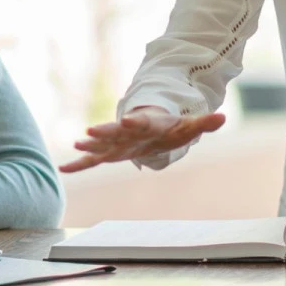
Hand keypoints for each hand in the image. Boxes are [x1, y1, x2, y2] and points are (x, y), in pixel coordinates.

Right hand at [58, 107, 227, 172]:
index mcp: (147, 123)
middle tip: (89, 133)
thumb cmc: (171, 126)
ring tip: (76, 146)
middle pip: (115, 132)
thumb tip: (222, 117)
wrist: (153, 125)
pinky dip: (79, 164)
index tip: (126, 119)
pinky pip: (92, 159)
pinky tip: (63, 168)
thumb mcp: (189, 125)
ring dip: (89, 146)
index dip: (134, 121)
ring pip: (101, 144)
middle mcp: (128, 131)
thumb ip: (204, 123)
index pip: (141, 121)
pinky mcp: (110, 152)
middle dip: (103, 133)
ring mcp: (117, 141)